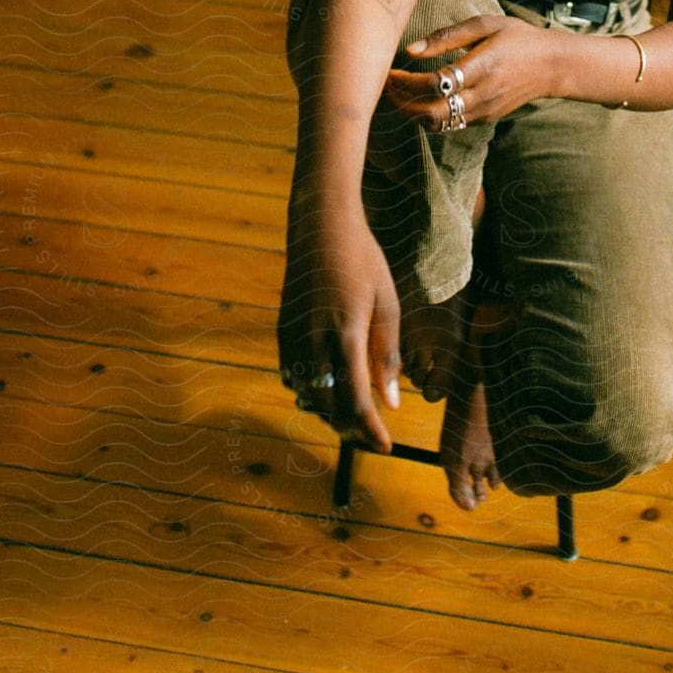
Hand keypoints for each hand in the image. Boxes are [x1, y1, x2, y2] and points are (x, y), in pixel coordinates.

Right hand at [277, 187, 401, 453]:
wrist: (320, 227)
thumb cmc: (363, 261)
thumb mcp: (387, 303)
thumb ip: (388, 355)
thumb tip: (390, 402)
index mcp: (346, 334)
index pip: (356, 401)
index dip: (370, 430)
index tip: (384, 446)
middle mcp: (314, 340)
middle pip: (329, 406)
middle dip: (350, 428)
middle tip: (370, 435)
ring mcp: (293, 336)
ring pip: (307, 396)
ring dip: (329, 412)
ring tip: (351, 417)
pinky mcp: (282, 329)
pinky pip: (292, 376)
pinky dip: (309, 391)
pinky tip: (327, 388)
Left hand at [383, 12, 558, 129]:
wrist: (553, 66)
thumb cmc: (517, 38)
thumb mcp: (486, 25)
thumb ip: (447, 36)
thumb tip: (410, 50)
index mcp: (482, 66)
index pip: (435, 82)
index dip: (406, 81)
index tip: (389, 72)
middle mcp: (483, 94)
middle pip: (432, 112)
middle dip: (402, 103)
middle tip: (385, 88)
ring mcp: (485, 111)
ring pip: (439, 125)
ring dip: (412, 113)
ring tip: (397, 96)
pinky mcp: (486, 119)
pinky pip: (450, 125)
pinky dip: (429, 118)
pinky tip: (418, 102)